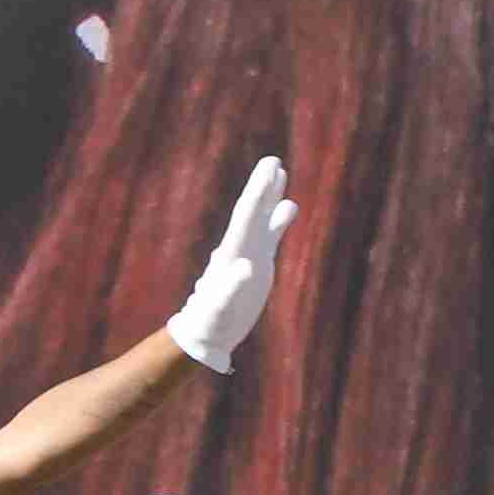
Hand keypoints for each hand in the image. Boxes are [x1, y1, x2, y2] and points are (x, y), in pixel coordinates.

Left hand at [166, 155, 296, 372]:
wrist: (205, 333)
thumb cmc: (210, 323)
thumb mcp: (219, 308)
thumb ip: (230, 288)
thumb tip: (244, 266)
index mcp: (231, 254)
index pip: (246, 217)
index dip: (259, 193)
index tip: (269, 170)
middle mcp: (239, 248)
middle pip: (252, 211)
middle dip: (262, 187)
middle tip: (273, 161)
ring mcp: (249, 253)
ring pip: (262, 219)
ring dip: (270, 196)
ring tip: (280, 172)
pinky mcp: (258, 264)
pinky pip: (270, 235)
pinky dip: (278, 220)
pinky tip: (288, 206)